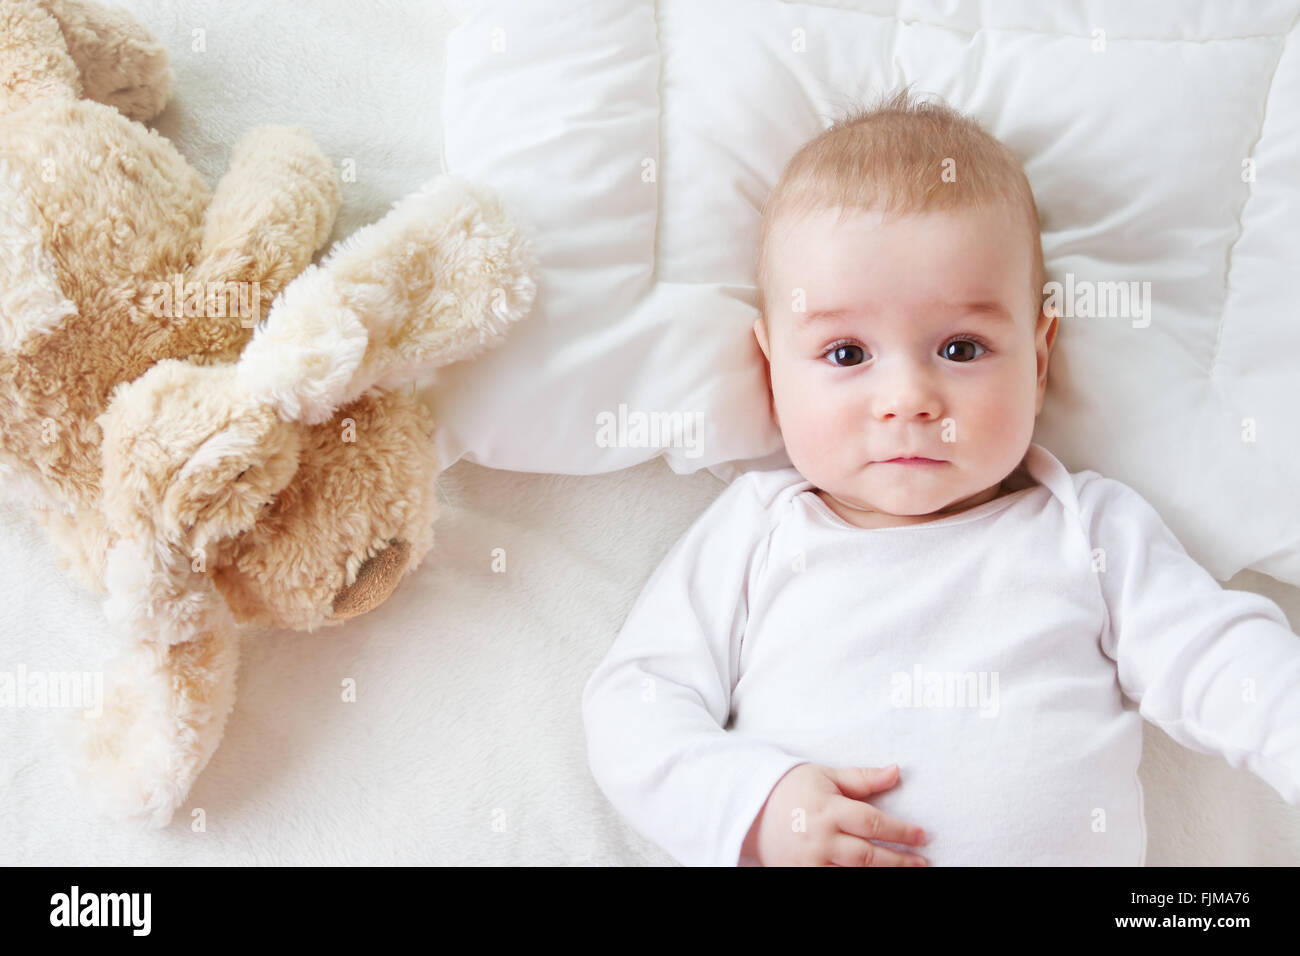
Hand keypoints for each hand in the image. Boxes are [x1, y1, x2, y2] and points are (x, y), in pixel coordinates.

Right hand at [740, 763, 928, 865]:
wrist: (751, 809)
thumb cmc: (793, 789)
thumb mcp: (826, 776)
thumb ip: (862, 778)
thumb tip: (896, 771)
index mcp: (828, 809)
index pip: (872, 823)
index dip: (900, 831)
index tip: (921, 835)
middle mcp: (820, 838)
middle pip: (867, 855)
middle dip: (899, 860)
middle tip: (922, 862)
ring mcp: (810, 861)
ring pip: (854, 872)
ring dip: (883, 873)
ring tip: (906, 871)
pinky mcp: (801, 873)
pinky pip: (833, 879)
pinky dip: (855, 878)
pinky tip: (872, 875)